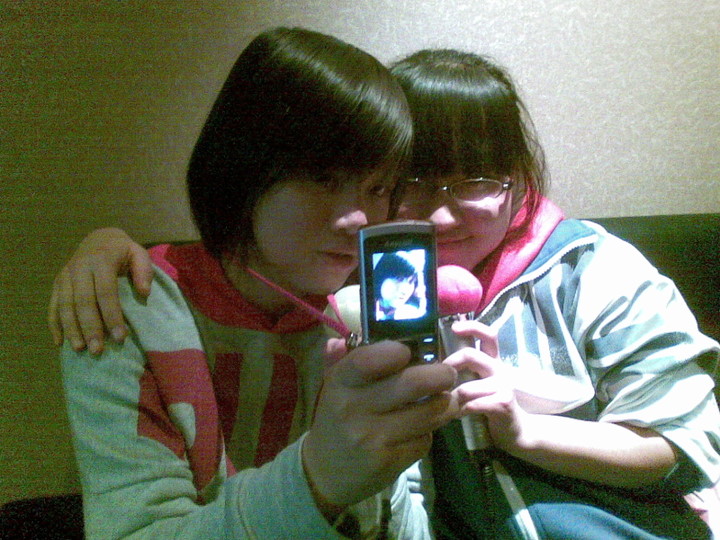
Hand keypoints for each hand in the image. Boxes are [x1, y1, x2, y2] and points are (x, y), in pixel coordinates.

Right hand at [48, 228, 152, 353]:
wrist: (98, 239)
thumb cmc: (123, 252)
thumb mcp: (138, 253)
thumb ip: (144, 271)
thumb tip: (144, 293)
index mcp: (101, 260)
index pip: (106, 292)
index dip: (112, 315)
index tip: (120, 337)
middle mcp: (79, 267)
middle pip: (83, 301)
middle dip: (90, 327)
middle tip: (97, 350)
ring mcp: (65, 275)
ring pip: (65, 305)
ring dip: (71, 329)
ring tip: (79, 349)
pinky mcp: (57, 282)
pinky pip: (52, 305)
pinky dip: (54, 324)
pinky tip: (59, 342)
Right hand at [303, 340, 458, 516]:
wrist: (324, 473)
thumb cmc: (335, 420)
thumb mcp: (334, 386)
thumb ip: (346, 356)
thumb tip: (363, 328)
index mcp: (340, 384)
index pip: (368, 360)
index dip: (396, 351)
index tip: (408, 351)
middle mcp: (354, 409)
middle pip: (412, 384)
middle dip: (440, 374)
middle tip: (447, 373)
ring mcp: (373, 438)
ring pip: (428, 412)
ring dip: (444, 403)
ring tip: (443, 398)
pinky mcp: (390, 462)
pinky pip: (425, 438)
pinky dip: (428, 431)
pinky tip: (420, 428)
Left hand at [442, 320, 530, 452]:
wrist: (516, 429)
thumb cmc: (490, 403)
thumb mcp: (479, 382)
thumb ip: (465, 370)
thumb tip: (436, 365)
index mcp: (492, 360)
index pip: (488, 335)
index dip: (472, 327)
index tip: (454, 327)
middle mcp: (499, 368)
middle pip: (471, 355)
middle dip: (450, 364)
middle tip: (439, 379)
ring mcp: (504, 385)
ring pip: (466, 387)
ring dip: (452, 398)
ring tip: (448, 405)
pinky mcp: (504, 403)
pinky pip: (473, 404)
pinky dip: (461, 411)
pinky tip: (459, 415)